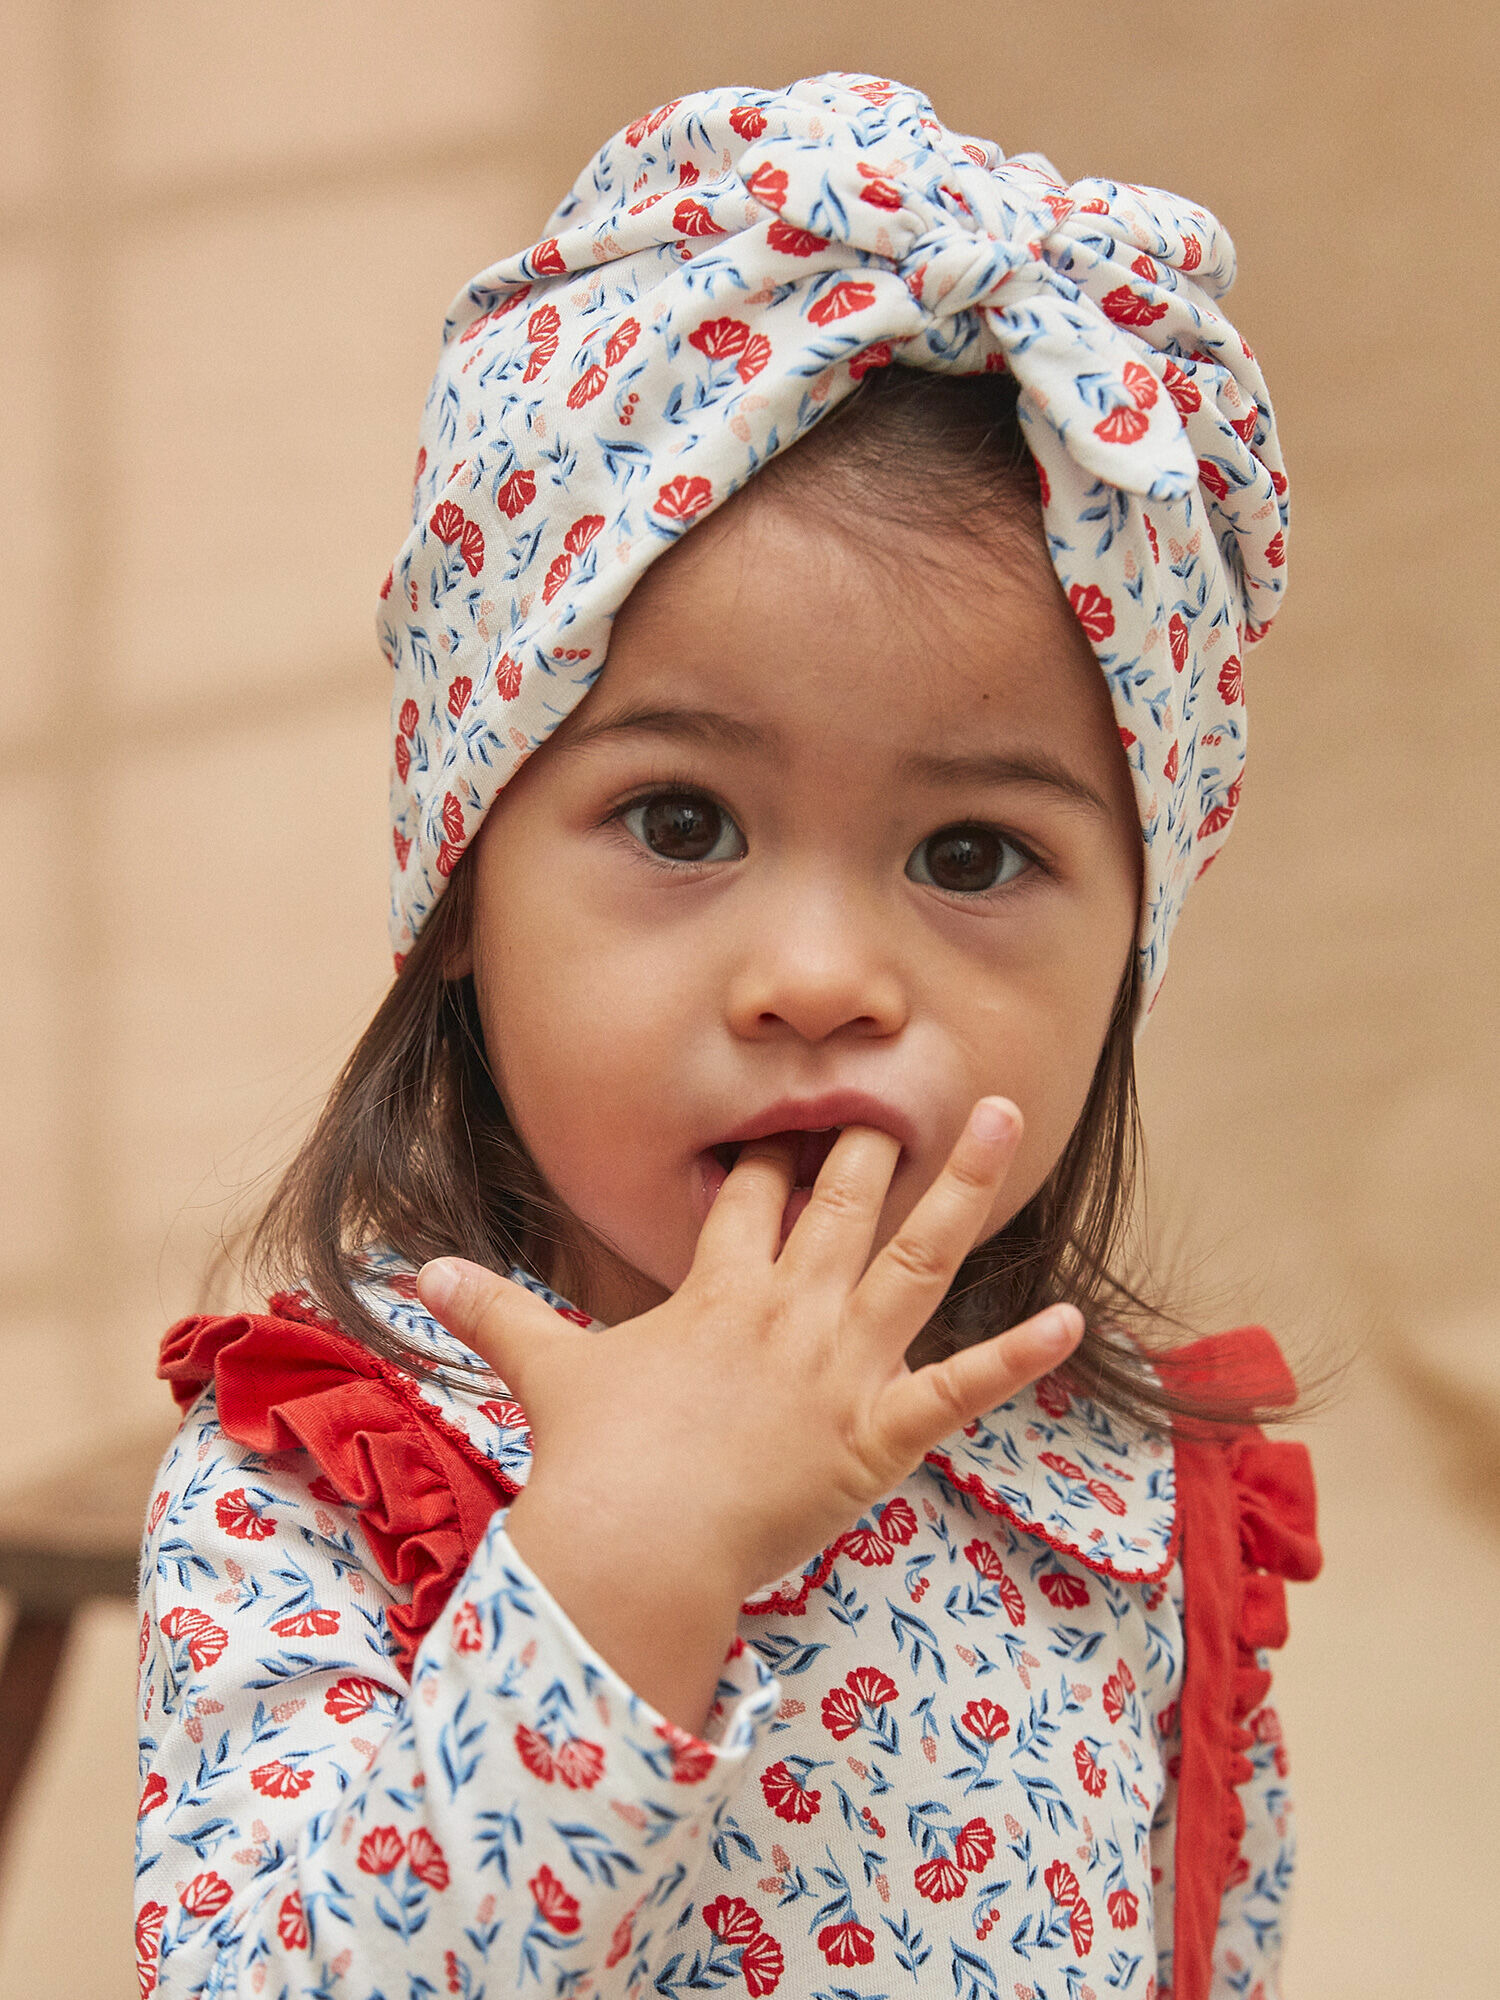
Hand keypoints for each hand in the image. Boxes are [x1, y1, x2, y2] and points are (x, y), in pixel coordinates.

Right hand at [417, 1099, 1081, 1612]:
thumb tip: (419, 1271)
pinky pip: (962, 1388)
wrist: (638, 1542)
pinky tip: (1070, 1319)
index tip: (793, 1122)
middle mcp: (791, 1309)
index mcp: (720, 1292)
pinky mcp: (881, 1432)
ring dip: (965, 1188)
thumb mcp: (546, 1370)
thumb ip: (495, 1312)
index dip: (773, 1160)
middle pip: (843, 1204)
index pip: (753, 1202)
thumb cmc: (597, 1457)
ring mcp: (843, 1365)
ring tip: (1009, 1117)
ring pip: (918, 1259)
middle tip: (905, 1089)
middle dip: (873, 1142)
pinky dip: (1018, 1357)